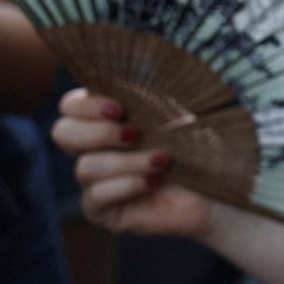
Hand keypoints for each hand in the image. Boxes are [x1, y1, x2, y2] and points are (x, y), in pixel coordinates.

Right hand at [52, 89, 215, 239]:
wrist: (221, 187)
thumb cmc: (201, 142)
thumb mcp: (180, 111)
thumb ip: (152, 95)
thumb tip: (138, 73)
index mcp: (107, 118)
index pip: (70, 106)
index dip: (86, 105)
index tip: (120, 109)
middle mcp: (94, 148)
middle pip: (62, 133)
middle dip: (98, 132)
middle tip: (135, 134)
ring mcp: (95, 181)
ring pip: (86, 167)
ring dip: (127, 161)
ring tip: (163, 160)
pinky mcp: (103, 210)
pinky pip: (96, 197)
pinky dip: (127, 185)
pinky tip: (154, 181)